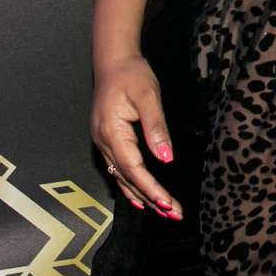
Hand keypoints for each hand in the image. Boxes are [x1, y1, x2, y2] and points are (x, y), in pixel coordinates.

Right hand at [91, 55, 178, 219]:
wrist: (113, 61)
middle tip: (173, 214)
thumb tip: (165, 158)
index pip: (133, 169)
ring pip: (121, 177)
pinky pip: (118, 169)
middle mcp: (103, 142)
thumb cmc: (132, 75)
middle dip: (150, 198)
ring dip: (142, 195)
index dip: (151, 188)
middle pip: (127, 179)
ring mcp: (102, 142)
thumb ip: (156, 127)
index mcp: (111, 132)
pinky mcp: (106, 140)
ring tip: (163, 210)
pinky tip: (139, 197)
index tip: (168, 203)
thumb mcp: (148, 96)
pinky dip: (130, 185)